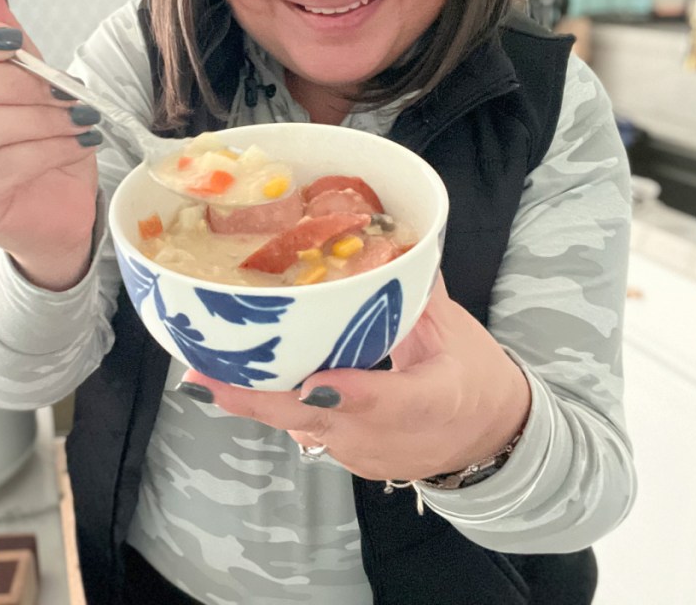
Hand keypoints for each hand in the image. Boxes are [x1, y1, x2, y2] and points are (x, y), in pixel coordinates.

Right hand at [0, 0, 100, 289]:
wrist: (61, 206)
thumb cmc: (42, 141)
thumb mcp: (33, 81)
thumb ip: (8, 38)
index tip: (13, 42)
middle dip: (12, 81)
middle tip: (62, 86)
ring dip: (34, 117)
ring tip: (79, 116)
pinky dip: (45, 150)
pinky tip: (78, 142)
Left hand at [178, 276, 530, 480]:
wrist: (491, 444)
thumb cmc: (478, 382)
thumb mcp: (456, 332)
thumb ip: (417, 292)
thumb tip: (387, 239)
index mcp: (434, 401)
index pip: (391, 402)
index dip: (350, 394)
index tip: (313, 384)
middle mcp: (389, 437)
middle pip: (318, 421)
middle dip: (257, 399)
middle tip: (204, 374)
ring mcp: (362, 453)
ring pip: (298, 427)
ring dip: (252, 401)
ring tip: (204, 366)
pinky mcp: (345, 457)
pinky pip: (302, 429)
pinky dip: (271, 404)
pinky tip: (236, 378)